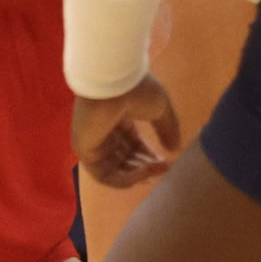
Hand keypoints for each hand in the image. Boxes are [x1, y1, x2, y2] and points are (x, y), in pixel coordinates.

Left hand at [73, 74, 181, 188]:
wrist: (113, 82)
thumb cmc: (135, 89)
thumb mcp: (159, 107)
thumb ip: (168, 129)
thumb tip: (175, 150)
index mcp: (119, 117)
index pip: (133, 144)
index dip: (149, 155)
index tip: (166, 163)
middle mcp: (105, 131)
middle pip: (125, 158)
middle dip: (145, 166)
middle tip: (162, 169)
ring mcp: (94, 142)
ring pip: (116, 169)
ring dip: (138, 174)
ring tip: (154, 171)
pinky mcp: (85, 152)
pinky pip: (104, 174)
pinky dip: (124, 179)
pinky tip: (143, 173)